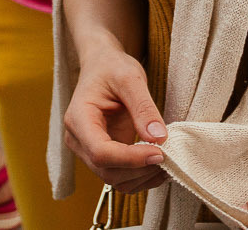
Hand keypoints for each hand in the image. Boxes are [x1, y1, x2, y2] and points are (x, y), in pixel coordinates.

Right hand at [63, 44, 167, 193]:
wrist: (102, 66)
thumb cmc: (111, 67)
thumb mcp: (130, 78)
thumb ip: (144, 107)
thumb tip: (159, 138)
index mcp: (78, 119)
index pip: (100, 152)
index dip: (130, 158)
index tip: (159, 152)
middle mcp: (78, 140)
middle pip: (107, 171)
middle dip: (140, 168)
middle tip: (169, 155)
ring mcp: (88, 151)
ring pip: (114, 180)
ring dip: (142, 177)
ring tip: (168, 160)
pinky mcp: (103, 157)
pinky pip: (120, 177)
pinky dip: (141, 177)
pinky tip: (159, 164)